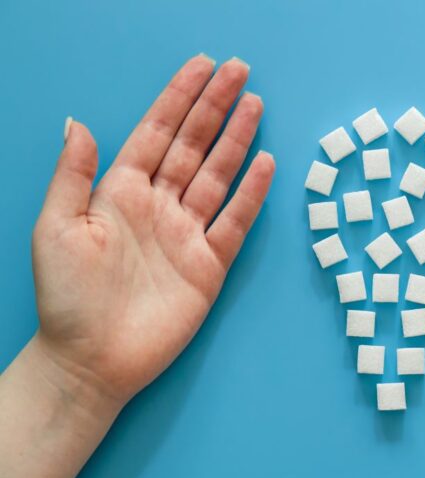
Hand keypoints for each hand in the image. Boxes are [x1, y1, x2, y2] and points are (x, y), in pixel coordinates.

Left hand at [30, 54, 273, 410]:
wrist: (93, 361)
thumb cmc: (67, 297)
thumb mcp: (55, 228)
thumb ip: (73, 175)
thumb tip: (78, 123)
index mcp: (120, 193)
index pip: (156, 133)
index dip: (179, 98)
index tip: (203, 67)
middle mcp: (158, 206)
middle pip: (193, 145)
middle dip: (215, 107)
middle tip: (240, 72)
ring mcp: (186, 234)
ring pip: (217, 175)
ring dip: (237, 140)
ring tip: (256, 105)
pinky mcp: (209, 265)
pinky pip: (235, 221)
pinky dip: (251, 193)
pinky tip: (265, 163)